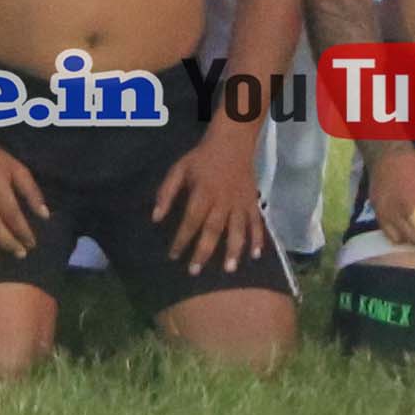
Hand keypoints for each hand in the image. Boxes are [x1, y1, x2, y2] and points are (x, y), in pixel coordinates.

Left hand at [148, 116, 271, 273]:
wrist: (232, 142)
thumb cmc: (202, 158)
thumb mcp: (178, 169)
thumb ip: (166, 193)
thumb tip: (156, 218)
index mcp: (202, 192)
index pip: (191, 220)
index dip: (181, 239)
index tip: (173, 256)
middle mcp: (222, 200)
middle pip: (213, 229)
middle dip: (204, 251)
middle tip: (195, 271)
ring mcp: (240, 202)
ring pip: (237, 229)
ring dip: (233, 250)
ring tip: (228, 269)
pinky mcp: (253, 202)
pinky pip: (257, 222)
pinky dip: (258, 238)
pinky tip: (255, 255)